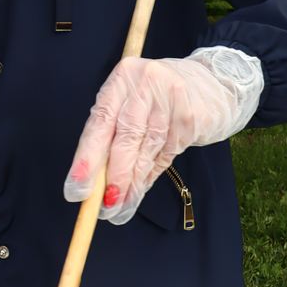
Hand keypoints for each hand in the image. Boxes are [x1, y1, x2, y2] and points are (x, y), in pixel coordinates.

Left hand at [64, 48, 262, 224]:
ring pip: (147, 151)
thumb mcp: (128, 101)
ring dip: (132, 185)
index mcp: (123, 78)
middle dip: (113, 177)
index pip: (100, 121)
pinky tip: (139, 189)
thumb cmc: (155, 96)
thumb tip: (91, 178)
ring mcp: (172, 100)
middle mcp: (147, 84)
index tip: (77, 187)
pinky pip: (166, 155)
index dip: (87, 157)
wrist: (209, 83)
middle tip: (104, 208)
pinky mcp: (191, 119)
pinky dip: (150, 176)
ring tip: (120, 208)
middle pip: (126, 137)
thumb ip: (110, 131)